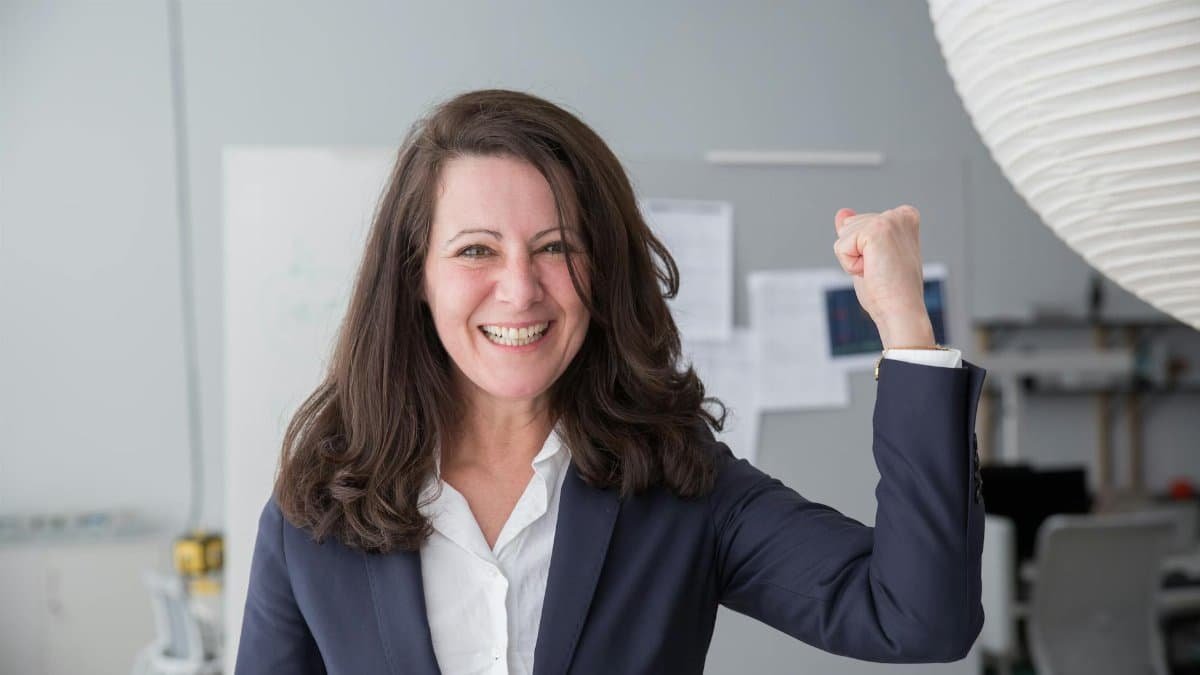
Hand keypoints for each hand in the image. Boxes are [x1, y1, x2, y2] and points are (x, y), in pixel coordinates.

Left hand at [833, 205, 934, 348]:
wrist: (901, 312)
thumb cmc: (889, 291)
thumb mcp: (869, 256)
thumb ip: (857, 232)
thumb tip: (842, 213)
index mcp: (904, 218)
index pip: (858, 223)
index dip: (861, 250)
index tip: (884, 265)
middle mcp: (899, 215)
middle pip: (849, 227)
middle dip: (855, 253)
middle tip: (879, 270)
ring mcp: (890, 220)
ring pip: (843, 236)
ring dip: (853, 260)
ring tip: (877, 271)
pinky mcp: (877, 230)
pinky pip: (841, 247)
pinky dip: (850, 265)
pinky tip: (871, 272)